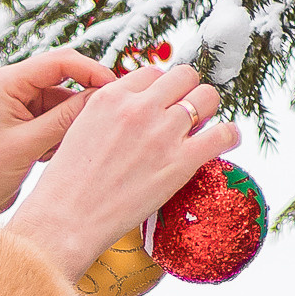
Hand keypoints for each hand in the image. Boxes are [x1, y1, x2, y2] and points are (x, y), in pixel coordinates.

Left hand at [0, 51, 115, 255]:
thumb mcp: (28, 145)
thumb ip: (65, 118)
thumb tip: (102, 97)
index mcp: (5, 82)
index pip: (58, 62)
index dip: (90, 71)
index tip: (115, 87)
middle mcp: (11, 87)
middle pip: (63, 77)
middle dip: (85, 96)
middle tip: (109, 115)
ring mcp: (18, 105)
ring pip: (62, 101)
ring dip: (73, 120)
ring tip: (73, 146)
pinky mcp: (24, 123)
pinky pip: (55, 118)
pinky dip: (63, 133)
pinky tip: (55, 155)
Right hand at [6, 57, 242, 283]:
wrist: (64, 222)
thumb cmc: (66, 187)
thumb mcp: (78, 132)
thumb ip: (109, 115)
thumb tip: (137, 112)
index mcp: (110, 97)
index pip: (151, 73)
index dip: (159, 90)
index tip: (160, 106)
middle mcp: (138, 108)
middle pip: (183, 75)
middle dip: (186, 93)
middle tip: (183, 115)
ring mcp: (161, 133)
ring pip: (207, 97)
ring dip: (207, 110)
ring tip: (200, 128)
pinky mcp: (180, 162)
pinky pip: (223, 133)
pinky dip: (229, 135)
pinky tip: (224, 142)